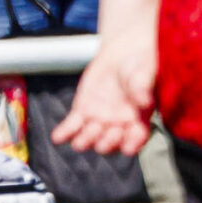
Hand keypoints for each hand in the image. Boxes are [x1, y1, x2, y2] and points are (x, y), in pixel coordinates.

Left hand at [51, 34, 156, 155]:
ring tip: (81, 139)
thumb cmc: (140, 64)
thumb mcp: (143, 73)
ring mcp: (99, 121)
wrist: (122, 55)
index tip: (128, 147)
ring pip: (89, 139)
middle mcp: (119, 126)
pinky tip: (58, 137)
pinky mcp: (82, 112)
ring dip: (85, 140)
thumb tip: (144, 102)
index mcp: (138, 120)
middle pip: (110, 144)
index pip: (136, 138)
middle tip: (107, 130)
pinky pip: (71, 127)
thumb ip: (142, 87)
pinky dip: (64, 133)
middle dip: (107, 142)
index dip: (132, 144)